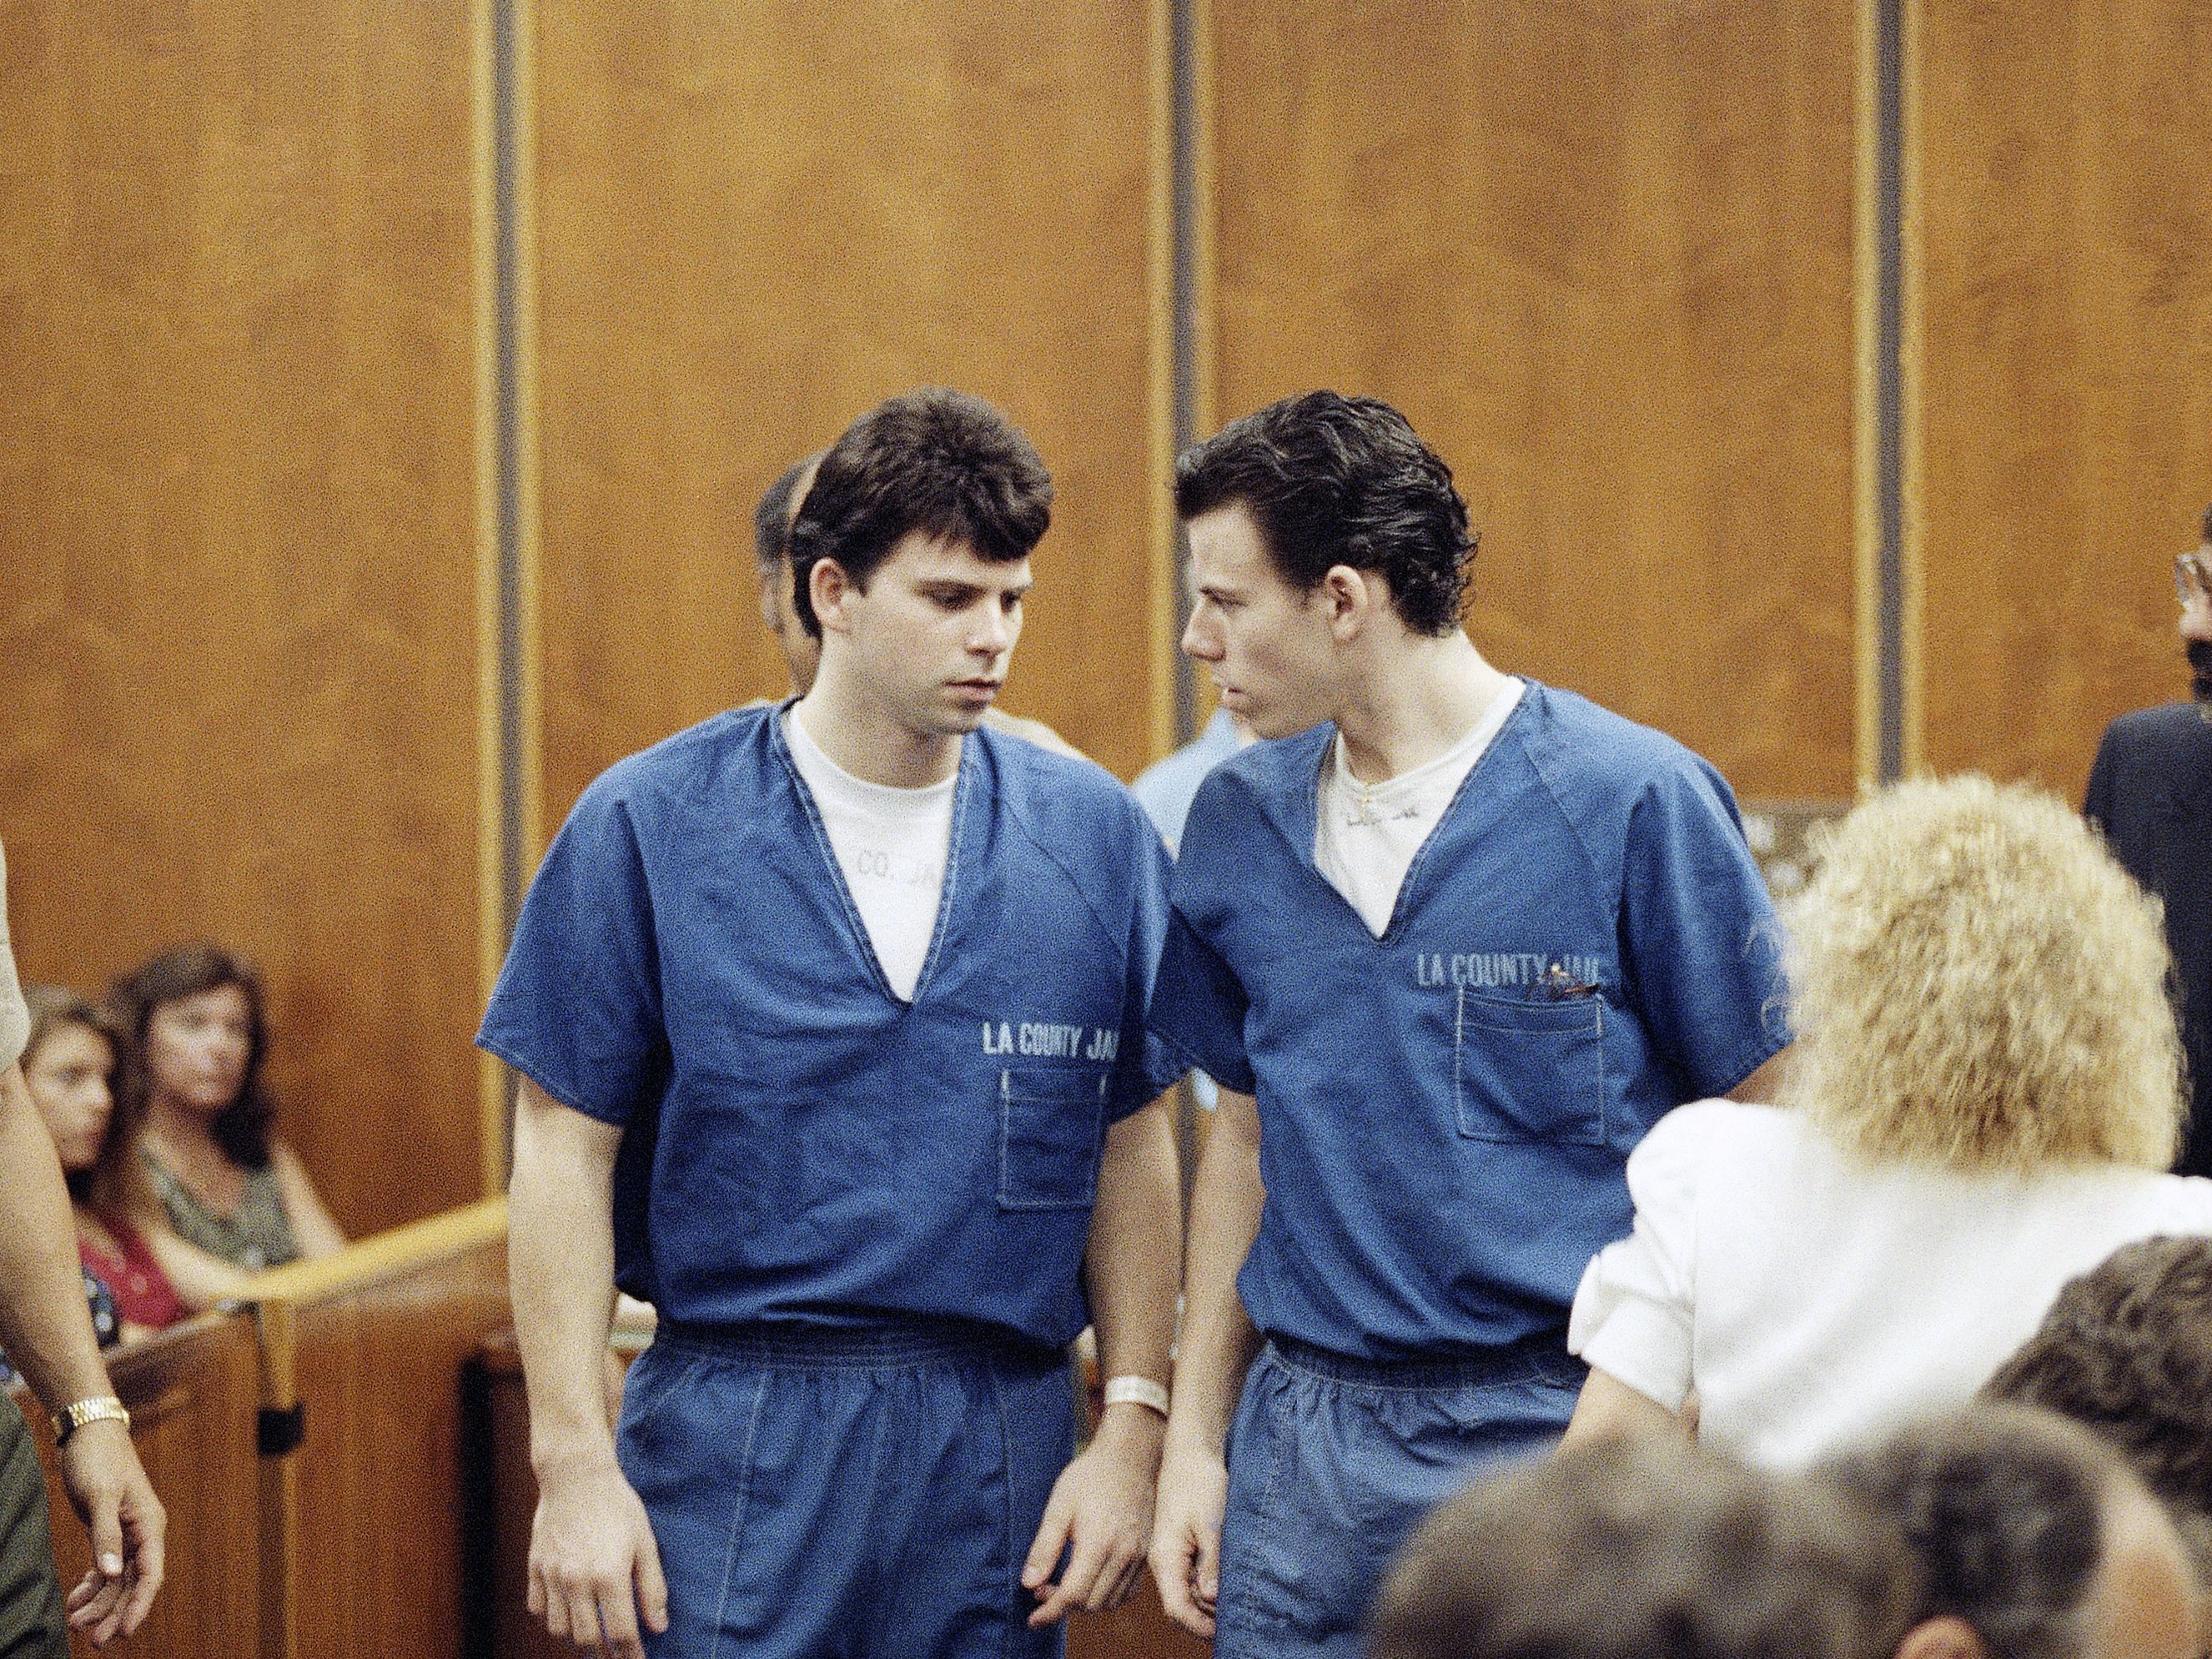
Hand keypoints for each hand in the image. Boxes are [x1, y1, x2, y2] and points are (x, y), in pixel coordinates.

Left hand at [57, 1418, 164, 1646]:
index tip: (122, 1632)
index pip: (150, 1574)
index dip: (139, 1606)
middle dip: (114, 1613)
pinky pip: (104, 1569)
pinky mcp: (109, 1533)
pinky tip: (74, 1601)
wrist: (89, 1434)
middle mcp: (143, 1533)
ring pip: (117, 1581)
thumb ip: (105, 1536)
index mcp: (150, 1524)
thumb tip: (109, 1574)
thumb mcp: (99, 1497)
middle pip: (133, 1584)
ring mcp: (126, 1534)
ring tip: (75, 1624)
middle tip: (92, 1641)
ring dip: (98, 1604)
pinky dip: (91, 1587)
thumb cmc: (99, 1460)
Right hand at [528, 1453, 668, 1657]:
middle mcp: (577, 1581)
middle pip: (587, 1639)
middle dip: (604, 1655)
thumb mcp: (646, 1542)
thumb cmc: (618, 1506)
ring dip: (577, 1639)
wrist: (577, 1475)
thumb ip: (652, 1587)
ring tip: (593, 1638)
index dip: (631, 1655)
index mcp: (609, 1575)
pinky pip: (538, 1608)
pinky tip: (567, 1613)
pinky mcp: (535, 1567)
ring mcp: (552, 1575)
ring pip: (559, 1629)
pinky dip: (551, 1617)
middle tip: (616, 1656)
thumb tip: (658, 1627)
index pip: (621, 1633)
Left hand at [1021, 1404, 1164, 1626]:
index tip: (1032, 1618)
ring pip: (1110, 1602)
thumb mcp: (1059, 1506)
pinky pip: (1127, 1592)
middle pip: (1091, 1604)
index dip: (1051, 1611)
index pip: (1074, 1595)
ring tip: (1063, 1585)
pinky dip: (1107, 1597)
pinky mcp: (1146, 1554)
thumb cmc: (1091, 1476)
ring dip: (1084, 1604)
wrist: (1130, 1456)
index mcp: (1099, 1543)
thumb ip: (1044, 1547)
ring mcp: (1138, 1556)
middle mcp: (1123, 1555)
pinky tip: (1090, 1581)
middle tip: (1042, 1589)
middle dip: (1063, 1606)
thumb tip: (1029, 1584)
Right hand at [1148, 1432, 1227, 1639]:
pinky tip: (1228, 1581)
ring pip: (1189, 1593)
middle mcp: (1165, 1562)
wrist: (1190, 1451)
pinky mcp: (1182, 1547)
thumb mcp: (1210, 1523)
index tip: (1226, 1633)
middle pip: (1182, 1607)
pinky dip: (1209, 1585)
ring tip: (1237, 1600)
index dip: (1200, 1627)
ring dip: (1210, 1602)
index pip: (1177, 1609)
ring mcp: (1172, 1555)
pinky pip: (1193, 1577)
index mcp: (1166, 1558)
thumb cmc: (1200, 1482)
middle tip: (1238, 1616)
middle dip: (1208, 1618)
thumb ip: (1211, 1562)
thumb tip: (1211, 1598)